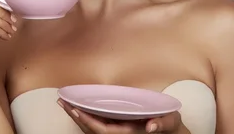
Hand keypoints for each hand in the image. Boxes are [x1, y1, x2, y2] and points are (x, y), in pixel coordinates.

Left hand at [57, 99, 182, 132]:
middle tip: (61, 102)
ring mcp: (117, 130)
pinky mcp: (117, 126)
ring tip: (64, 103)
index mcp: (128, 132)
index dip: (87, 121)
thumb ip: (162, 123)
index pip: (102, 130)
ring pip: (92, 127)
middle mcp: (120, 133)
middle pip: (91, 129)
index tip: (75, 110)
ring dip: (78, 116)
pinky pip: (97, 123)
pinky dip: (85, 116)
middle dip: (76, 117)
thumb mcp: (170, 121)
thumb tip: (151, 127)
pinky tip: (78, 107)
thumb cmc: (169, 124)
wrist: (171, 132)